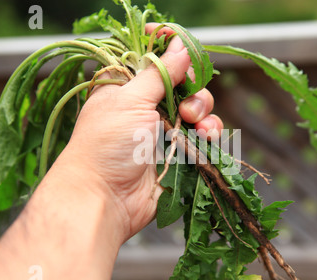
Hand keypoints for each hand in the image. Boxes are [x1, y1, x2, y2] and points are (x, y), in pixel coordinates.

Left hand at [61, 25, 222, 241]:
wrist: (107, 198)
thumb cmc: (107, 145)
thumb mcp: (130, 100)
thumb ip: (160, 73)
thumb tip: (181, 44)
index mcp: (127, 87)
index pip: (154, 58)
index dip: (170, 51)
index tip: (182, 50)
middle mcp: (146, 105)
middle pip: (183, 83)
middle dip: (192, 89)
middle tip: (186, 105)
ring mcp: (163, 129)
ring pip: (197, 108)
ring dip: (203, 111)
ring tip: (194, 123)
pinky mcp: (178, 152)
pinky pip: (203, 135)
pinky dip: (209, 133)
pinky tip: (205, 137)